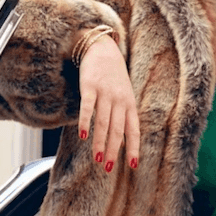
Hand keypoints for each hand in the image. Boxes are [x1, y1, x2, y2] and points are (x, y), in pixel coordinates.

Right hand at [76, 32, 139, 172]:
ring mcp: (105, 93)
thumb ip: (123, 114)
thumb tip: (121, 139)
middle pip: (118, 129)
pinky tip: (82, 136)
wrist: (103, 49)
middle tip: (109, 167)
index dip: (133, 147)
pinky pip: (88, 107)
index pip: (133, 129)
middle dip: (114, 150)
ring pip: (104, 122)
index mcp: (129, 104)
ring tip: (98, 158)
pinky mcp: (90, 86)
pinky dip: (85, 122)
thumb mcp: (124, 95)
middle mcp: (119, 100)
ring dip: (100, 142)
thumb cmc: (114, 77)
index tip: (133, 165)